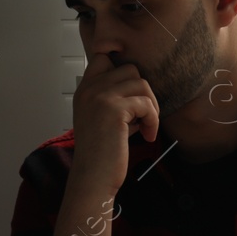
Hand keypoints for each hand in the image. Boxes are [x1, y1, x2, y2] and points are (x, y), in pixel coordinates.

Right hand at [68, 49, 160, 198]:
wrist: (93, 178)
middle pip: (130, 69)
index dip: (122, 69)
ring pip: (141, 83)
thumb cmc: (102, 154)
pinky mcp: (114, 109)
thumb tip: (142, 89)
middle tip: (143, 116)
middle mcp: (89, 89)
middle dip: (143, 92)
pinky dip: (152, 120)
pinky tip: (146, 136)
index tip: (131, 94)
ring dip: (150, 106)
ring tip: (146, 127)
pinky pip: (146, 103)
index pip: (103, 58)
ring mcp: (100, 97)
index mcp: (84, 90)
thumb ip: (116, 100)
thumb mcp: (103, 119)